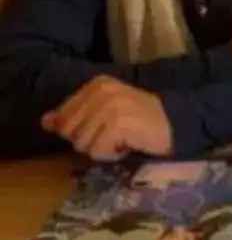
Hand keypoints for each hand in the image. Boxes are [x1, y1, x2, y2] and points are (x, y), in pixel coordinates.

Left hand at [41, 77, 172, 160]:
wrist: (178, 122)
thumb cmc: (141, 119)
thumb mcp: (105, 112)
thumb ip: (74, 115)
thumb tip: (45, 122)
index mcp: (96, 84)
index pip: (64, 116)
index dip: (80, 130)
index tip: (105, 128)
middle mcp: (101, 91)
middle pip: (70, 131)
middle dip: (89, 141)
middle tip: (113, 136)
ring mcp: (110, 107)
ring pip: (82, 144)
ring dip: (102, 149)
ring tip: (122, 140)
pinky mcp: (118, 124)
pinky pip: (97, 151)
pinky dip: (111, 154)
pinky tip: (128, 145)